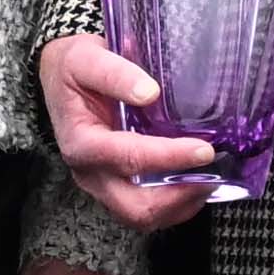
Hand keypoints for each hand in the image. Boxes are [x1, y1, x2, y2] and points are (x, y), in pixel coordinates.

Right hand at [41, 33, 223, 234]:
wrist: (60, 75)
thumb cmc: (74, 66)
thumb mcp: (87, 58)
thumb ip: (115, 74)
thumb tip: (149, 92)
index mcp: (81, 141)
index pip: (129, 159)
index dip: (169, 157)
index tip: (203, 150)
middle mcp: (89, 172)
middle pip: (135, 207)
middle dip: (178, 196)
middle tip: (212, 174)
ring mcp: (101, 185)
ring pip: (142, 216)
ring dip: (179, 205)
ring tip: (209, 180)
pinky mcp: (113, 187)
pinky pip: (145, 211)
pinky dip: (173, 205)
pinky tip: (193, 183)